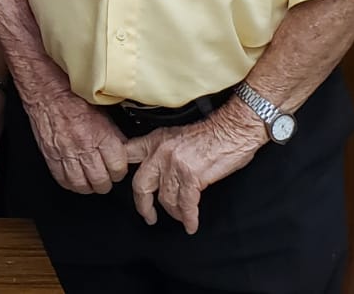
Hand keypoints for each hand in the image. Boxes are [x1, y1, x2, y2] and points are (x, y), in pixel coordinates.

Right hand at [22, 88, 128, 194]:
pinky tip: (76, 179)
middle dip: (106, 183)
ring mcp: (66, 153)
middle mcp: (84, 146)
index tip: (118, 169)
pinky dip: (71, 184)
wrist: (48, 93)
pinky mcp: (51, 156)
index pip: (118, 167)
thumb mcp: (103, 113)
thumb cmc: (74, 98)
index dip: (120, 171)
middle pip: (100, 181)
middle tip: (106, 178)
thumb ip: (114, 134)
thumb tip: (124, 149)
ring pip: (81, 185)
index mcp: (100, 134)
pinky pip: (62, 180)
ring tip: (91, 182)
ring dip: (89, 186)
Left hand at [125, 108, 264, 233]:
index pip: (128, 154)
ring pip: (165, 199)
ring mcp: (175, 166)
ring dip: (173, 212)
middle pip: (141, 185)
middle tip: (148, 215)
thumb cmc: (211, 132)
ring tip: (179, 216)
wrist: (233, 129)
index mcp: (156, 140)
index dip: (120, 169)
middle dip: (143, 205)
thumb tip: (157, 169)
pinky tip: (191, 224)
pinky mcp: (192, 177)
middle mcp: (161, 153)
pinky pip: (185, 205)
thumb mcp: (177, 134)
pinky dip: (188, 218)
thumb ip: (163, 150)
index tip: (120, 182)